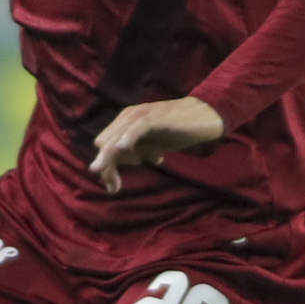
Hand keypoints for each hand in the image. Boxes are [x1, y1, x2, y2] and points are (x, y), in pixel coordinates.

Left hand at [88, 97, 223, 193]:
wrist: (203, 117)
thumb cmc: (176, 131)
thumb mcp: (153, 145)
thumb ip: (137, 152)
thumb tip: (124, 168)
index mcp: (126, 123)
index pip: (108, 146)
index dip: (107, 167)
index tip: (111, 187)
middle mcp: (129, 117)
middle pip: (108, 143)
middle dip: (107, 165)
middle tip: (111, 187)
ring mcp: (141, 116)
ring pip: (118, 136)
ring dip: (109, 154)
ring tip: (101, 170)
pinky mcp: (155, 117)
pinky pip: (138, 127)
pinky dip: (128, 136)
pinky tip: (121, 148)